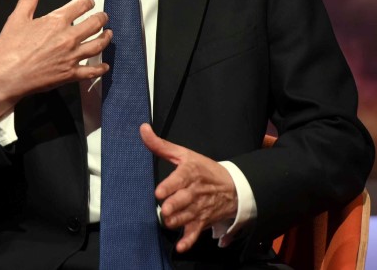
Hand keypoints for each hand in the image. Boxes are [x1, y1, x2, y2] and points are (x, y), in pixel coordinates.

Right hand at [0, 0, 111, 118]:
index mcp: (56, 21)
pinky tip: (105, 66)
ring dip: (106, 38)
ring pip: (97, 45)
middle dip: (101, 18)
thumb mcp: (17, 17)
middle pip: (94, 24)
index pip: (80, 6)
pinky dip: (100, 68)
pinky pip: (91, 71)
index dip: (87, 2)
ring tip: (109, 34)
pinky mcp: (70, 74)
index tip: (89, 2)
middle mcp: (68, 38)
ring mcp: (71, 57)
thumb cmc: (9, 48)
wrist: (5, 77)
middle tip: (103, 17)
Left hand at [140, 123, 237, 252]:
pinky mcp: (202, 220)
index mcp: (190, 172)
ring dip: (178, 221)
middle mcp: (195, 191)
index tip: (159, 192)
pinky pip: (195, 232)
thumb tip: (142, 129)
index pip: (180, 179)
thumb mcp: (184, 154)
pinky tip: (181, 246)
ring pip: (187, 216)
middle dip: (174, 206)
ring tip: (168, 222)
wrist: (233, 187)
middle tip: (165, 210)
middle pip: (184, 200)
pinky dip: (189, 240)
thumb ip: (161, 145)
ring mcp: (199, 207)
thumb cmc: (203, 169)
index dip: (170, 186)